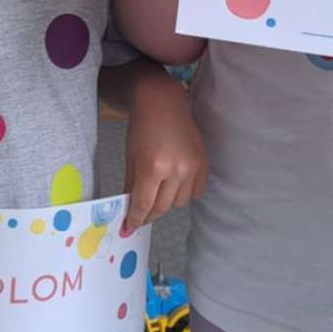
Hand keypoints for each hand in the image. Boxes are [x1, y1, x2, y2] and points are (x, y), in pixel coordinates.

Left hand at [121, 76, 206, 234]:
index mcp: (154, 166)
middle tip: (140, 216)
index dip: (135, 219)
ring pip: (179, 203)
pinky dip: (184, 194)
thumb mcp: (131, 158)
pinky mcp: (204, 164)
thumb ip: (131, 187)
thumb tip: (130, 212)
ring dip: (166, 203)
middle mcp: (176, 170)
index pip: (144, 204)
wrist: (163, 103)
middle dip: (149, 215)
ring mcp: (193, 168)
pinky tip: (174, 184)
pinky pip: (195, 193)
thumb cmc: (142, 128)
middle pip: (162, 208)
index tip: (128, 228)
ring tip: (158, 190)